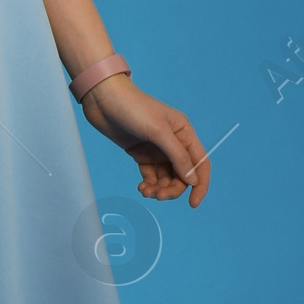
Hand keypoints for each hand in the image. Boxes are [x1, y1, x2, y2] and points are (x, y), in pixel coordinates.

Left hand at [79, 75, 210, 206]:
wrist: (103, 99)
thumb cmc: (133, 107)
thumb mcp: (158, 131)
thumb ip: (177, 156)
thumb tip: (193, 180)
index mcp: (184, 133)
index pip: (200, 163)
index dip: (200, 184)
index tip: (193, 203)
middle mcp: (173, 142)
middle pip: (182, 175)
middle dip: (173, 189)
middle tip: (159, 196)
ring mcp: (157, 149)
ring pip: (166, 178)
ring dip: (159, 189)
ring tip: (145, 191)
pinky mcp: (141, 153)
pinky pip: (151, 175)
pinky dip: (149, 184)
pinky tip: (141, 187)